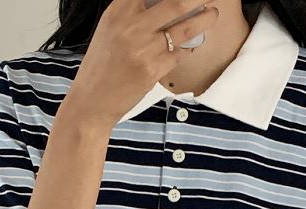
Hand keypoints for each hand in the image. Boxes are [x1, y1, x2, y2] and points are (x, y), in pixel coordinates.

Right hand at [63, 0, 219, 131]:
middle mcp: (132, 26)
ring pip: (185, 29)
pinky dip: (187, 49)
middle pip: (175, 3)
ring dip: (204, 19)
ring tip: (213, 13)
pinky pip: (179, 54)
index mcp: (118, 11)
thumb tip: (161, 3)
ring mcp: (144, 49)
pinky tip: (189, 46)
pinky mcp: (153, 70)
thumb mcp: (110, 29)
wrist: (92, 101)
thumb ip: (132, 12)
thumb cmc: (101, 65)